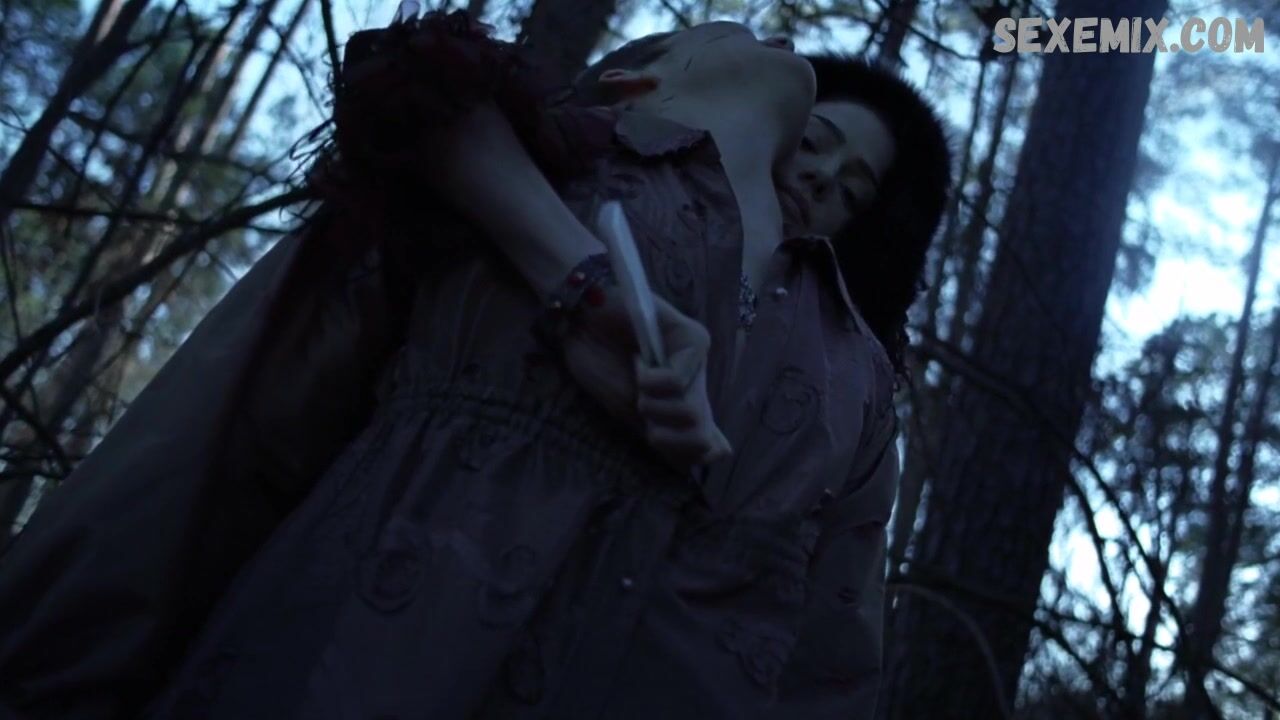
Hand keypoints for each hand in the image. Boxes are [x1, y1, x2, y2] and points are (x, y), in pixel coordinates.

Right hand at [559, 283, 731, 471]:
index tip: (652, 436)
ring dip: (652, 405)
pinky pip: (677, 382)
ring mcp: (699, 362)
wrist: (578, 324)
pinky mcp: (694, 338)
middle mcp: (698, 383)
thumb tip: (707, 458)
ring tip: (638, 378)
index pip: (710, 446)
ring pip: (691, 413)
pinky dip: (648, 380)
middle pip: (701, 437)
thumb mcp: (629, 412)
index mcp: (684, 404)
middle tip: (640, 405)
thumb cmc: (599, 363)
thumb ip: (665, 436)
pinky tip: (639, 360)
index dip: (683, 454)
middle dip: (662, 434)